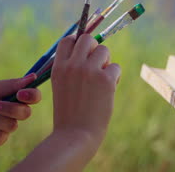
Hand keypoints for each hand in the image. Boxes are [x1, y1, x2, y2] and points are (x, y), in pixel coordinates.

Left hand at [0, 74, 41, 147]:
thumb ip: (11, 84)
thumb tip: (32, 77)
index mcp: (15, 98)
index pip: (34, 97)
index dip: (32, 96)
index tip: (20, 94)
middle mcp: (13, 113)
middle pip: (25, 113)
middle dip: (8, 109)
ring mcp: (5, 127)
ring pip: (11, 126)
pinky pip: (0, 136)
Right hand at [51, 34, 120, 153]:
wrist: (75, 135)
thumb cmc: (69, 115)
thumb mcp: (61, 87)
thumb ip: (71, 70)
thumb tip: (89, 51)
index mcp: (58, 68)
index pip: (68, 40)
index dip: (78, 43)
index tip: (85, 53)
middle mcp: (72, 65)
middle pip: (88, 39)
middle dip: (95, 49)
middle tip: (97, 66)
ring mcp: (89, 71)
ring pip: (104, 50)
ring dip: (107, 63)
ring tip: (102, 81)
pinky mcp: (105, 80)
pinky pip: (116, 67)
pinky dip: (115, 78)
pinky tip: (108, 91)